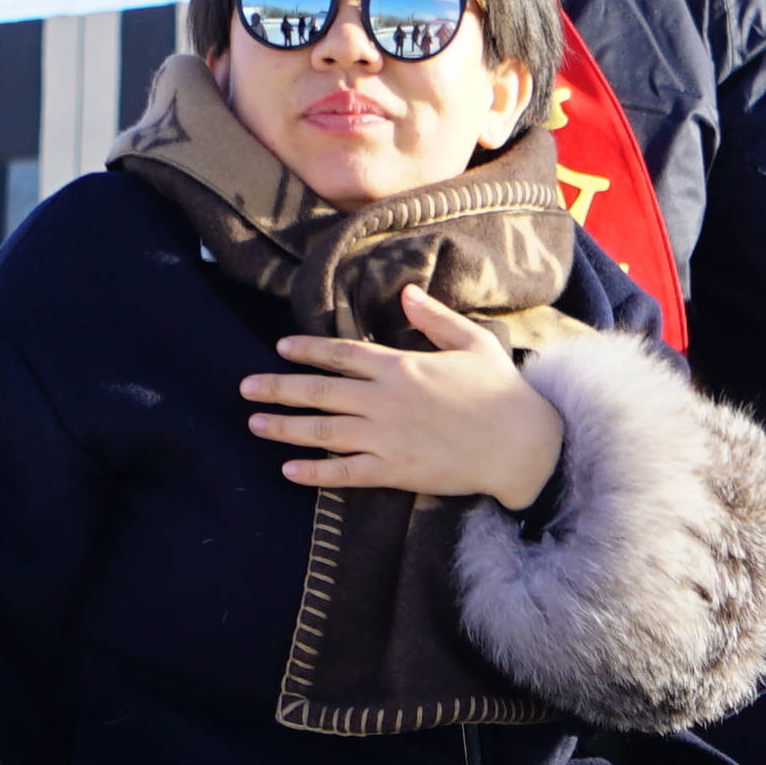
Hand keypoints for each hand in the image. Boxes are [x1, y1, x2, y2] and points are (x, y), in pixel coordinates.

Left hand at [244, 287, 564, 508]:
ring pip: (322, 431)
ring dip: (284, 428)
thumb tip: (406, 292)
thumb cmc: (501, 391)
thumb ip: (434, 318)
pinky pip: (344, 471)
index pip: (341, 354)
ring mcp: (386, 437)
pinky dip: (314, 472)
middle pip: (319, 391)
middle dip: (278, 388)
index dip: (308, 350)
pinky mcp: (394, 470)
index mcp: (401, 366)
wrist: (521, 445)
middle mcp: (385, 399)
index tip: (281, 348)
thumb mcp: (472, 342)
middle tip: (244, 388)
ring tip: (254, 424)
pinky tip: (288, 470)